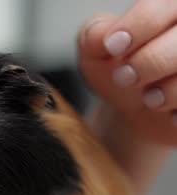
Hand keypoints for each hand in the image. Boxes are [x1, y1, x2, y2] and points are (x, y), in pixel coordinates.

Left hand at [78, 0, 176, 145]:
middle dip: (151, 60)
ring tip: (149, 99)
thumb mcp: (94, 51)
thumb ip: (95, 35)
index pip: (164, 4)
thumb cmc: (117, 70)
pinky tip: (170, 115)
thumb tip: (106, 37)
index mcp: (168, 8)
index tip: (113, 47)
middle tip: (124, 78)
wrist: (133, 110)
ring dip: (170, 90)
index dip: (140, 24)